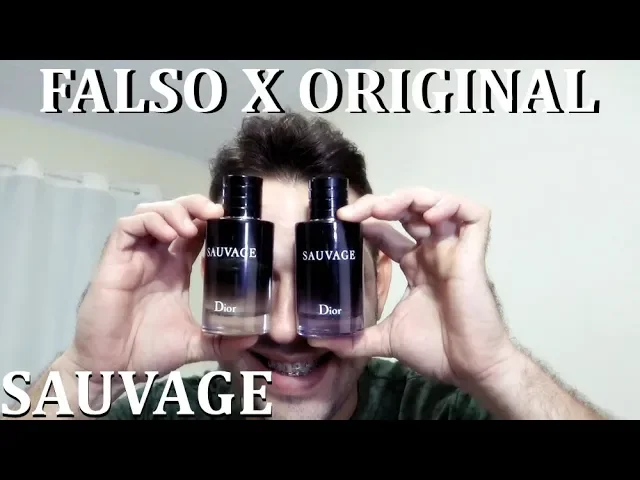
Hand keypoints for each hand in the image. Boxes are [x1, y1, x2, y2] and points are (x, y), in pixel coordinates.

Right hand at [65, 195, 256, 382]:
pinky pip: (127, 226)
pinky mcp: (113, 260)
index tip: (229, 220)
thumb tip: (253, 338)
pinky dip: (150, 222)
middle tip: (215, 212)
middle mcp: (155, 256)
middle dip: (195, 204)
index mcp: (175, 268)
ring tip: (191, 228)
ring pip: (151, 211)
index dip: (210, 218)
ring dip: (174, 211)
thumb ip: (223, 341)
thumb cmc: (147, 351)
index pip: (194, 229)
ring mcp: (134, 256)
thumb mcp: (194, 343)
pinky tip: (168, 236)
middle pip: (174, 211)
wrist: (112, 369)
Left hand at [311, 188, 515, 386]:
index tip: (342, 221)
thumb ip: (355, 339)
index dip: (367, 220)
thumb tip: (320, 342)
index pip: (388, 230)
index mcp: (416, 265)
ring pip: (436, 201)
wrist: (470, 368)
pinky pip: (473, 213)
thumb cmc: (437, 350)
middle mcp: (433, 251)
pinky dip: (451, 205)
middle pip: (408, 208)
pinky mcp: (474, 252)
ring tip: (384, 210)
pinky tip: (428, 217)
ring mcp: (454, 249)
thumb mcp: (385, 340)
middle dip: (381, 202)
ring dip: (409, 197)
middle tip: (354, 213)